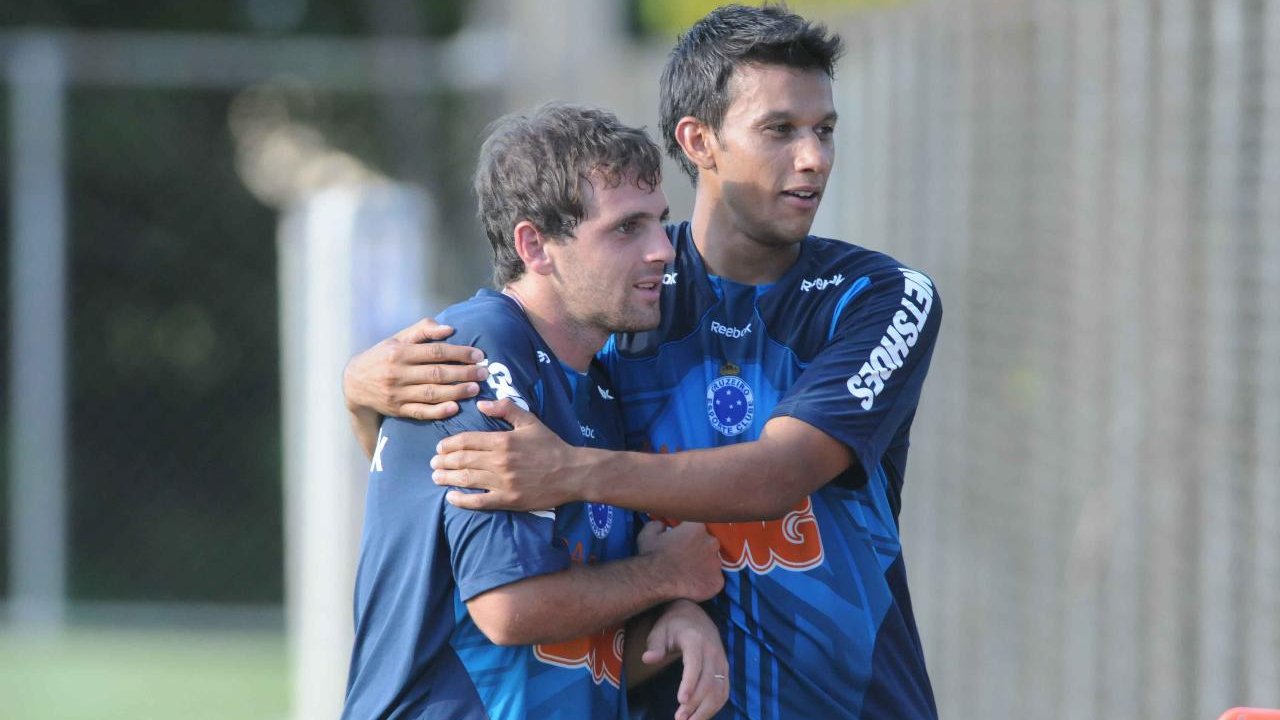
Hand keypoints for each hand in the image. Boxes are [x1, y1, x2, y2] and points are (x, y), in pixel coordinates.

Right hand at [342, 317, 486, 420]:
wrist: (355, 383)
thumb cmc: (383, 356)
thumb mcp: (398, 338)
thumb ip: (423, 330)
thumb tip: (449, 329)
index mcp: (399, 352)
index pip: (435, 352)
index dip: (459, 353)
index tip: (479, 355)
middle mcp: (398, 373)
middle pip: (437, 373)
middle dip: (463, 373)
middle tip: (484, 373)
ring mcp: (397, 394)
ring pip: (431, 394)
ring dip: (457, 392)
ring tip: (476, 389)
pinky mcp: (397, 410)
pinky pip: (421, 412)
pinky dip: (438, 411)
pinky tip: (455, 408)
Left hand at [432, 399, 582, 510]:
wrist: (572, 473)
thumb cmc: (551, 445)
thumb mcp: (530, 421)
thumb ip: (506, 409)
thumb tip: (482, 404)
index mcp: (503, 440)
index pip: (467, 440)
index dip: (449, 443)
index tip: (440, 446)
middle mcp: (500, 461)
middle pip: (462, 460)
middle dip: (443, 461)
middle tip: (433, 462)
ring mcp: (503, 483)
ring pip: (466, 479)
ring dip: (447, 478)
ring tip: (436, 477)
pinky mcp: (508, 500)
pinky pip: (479, 502)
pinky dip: (462, 500)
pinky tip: (451, 498)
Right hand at [637, 521, 723, 602]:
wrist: (655, 581)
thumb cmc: (652, 556)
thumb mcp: (648, 533)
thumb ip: (658, 524)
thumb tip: (663, 526)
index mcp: (697, 527)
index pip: (696, 528)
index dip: (688, 536)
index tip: (680, 543)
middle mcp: (711, 542)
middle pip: (708, 544)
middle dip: (698, 550)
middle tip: (684, 560)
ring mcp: (716, 563)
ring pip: (713, 563)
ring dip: (703, 567)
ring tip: (688, 574)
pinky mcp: (717, 582)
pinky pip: (715, 580)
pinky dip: (706, 583)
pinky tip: (693, 585)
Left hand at [643, 600, 729, 719]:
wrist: (694, 613)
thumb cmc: (672, 624)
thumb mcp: (659, 631)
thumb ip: (655, 645)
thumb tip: (648, 658)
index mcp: (695, 640)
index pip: (695, 664)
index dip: (690, 683)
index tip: (681, 701)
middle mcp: (712, 650)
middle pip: (709, 682)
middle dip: (695, 704)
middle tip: (680, 719)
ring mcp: (721, 660)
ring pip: (719, 690)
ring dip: (706, 710)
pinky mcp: (724, 668)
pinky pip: (724, 690)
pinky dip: (715, 706)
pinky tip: (701, 715)